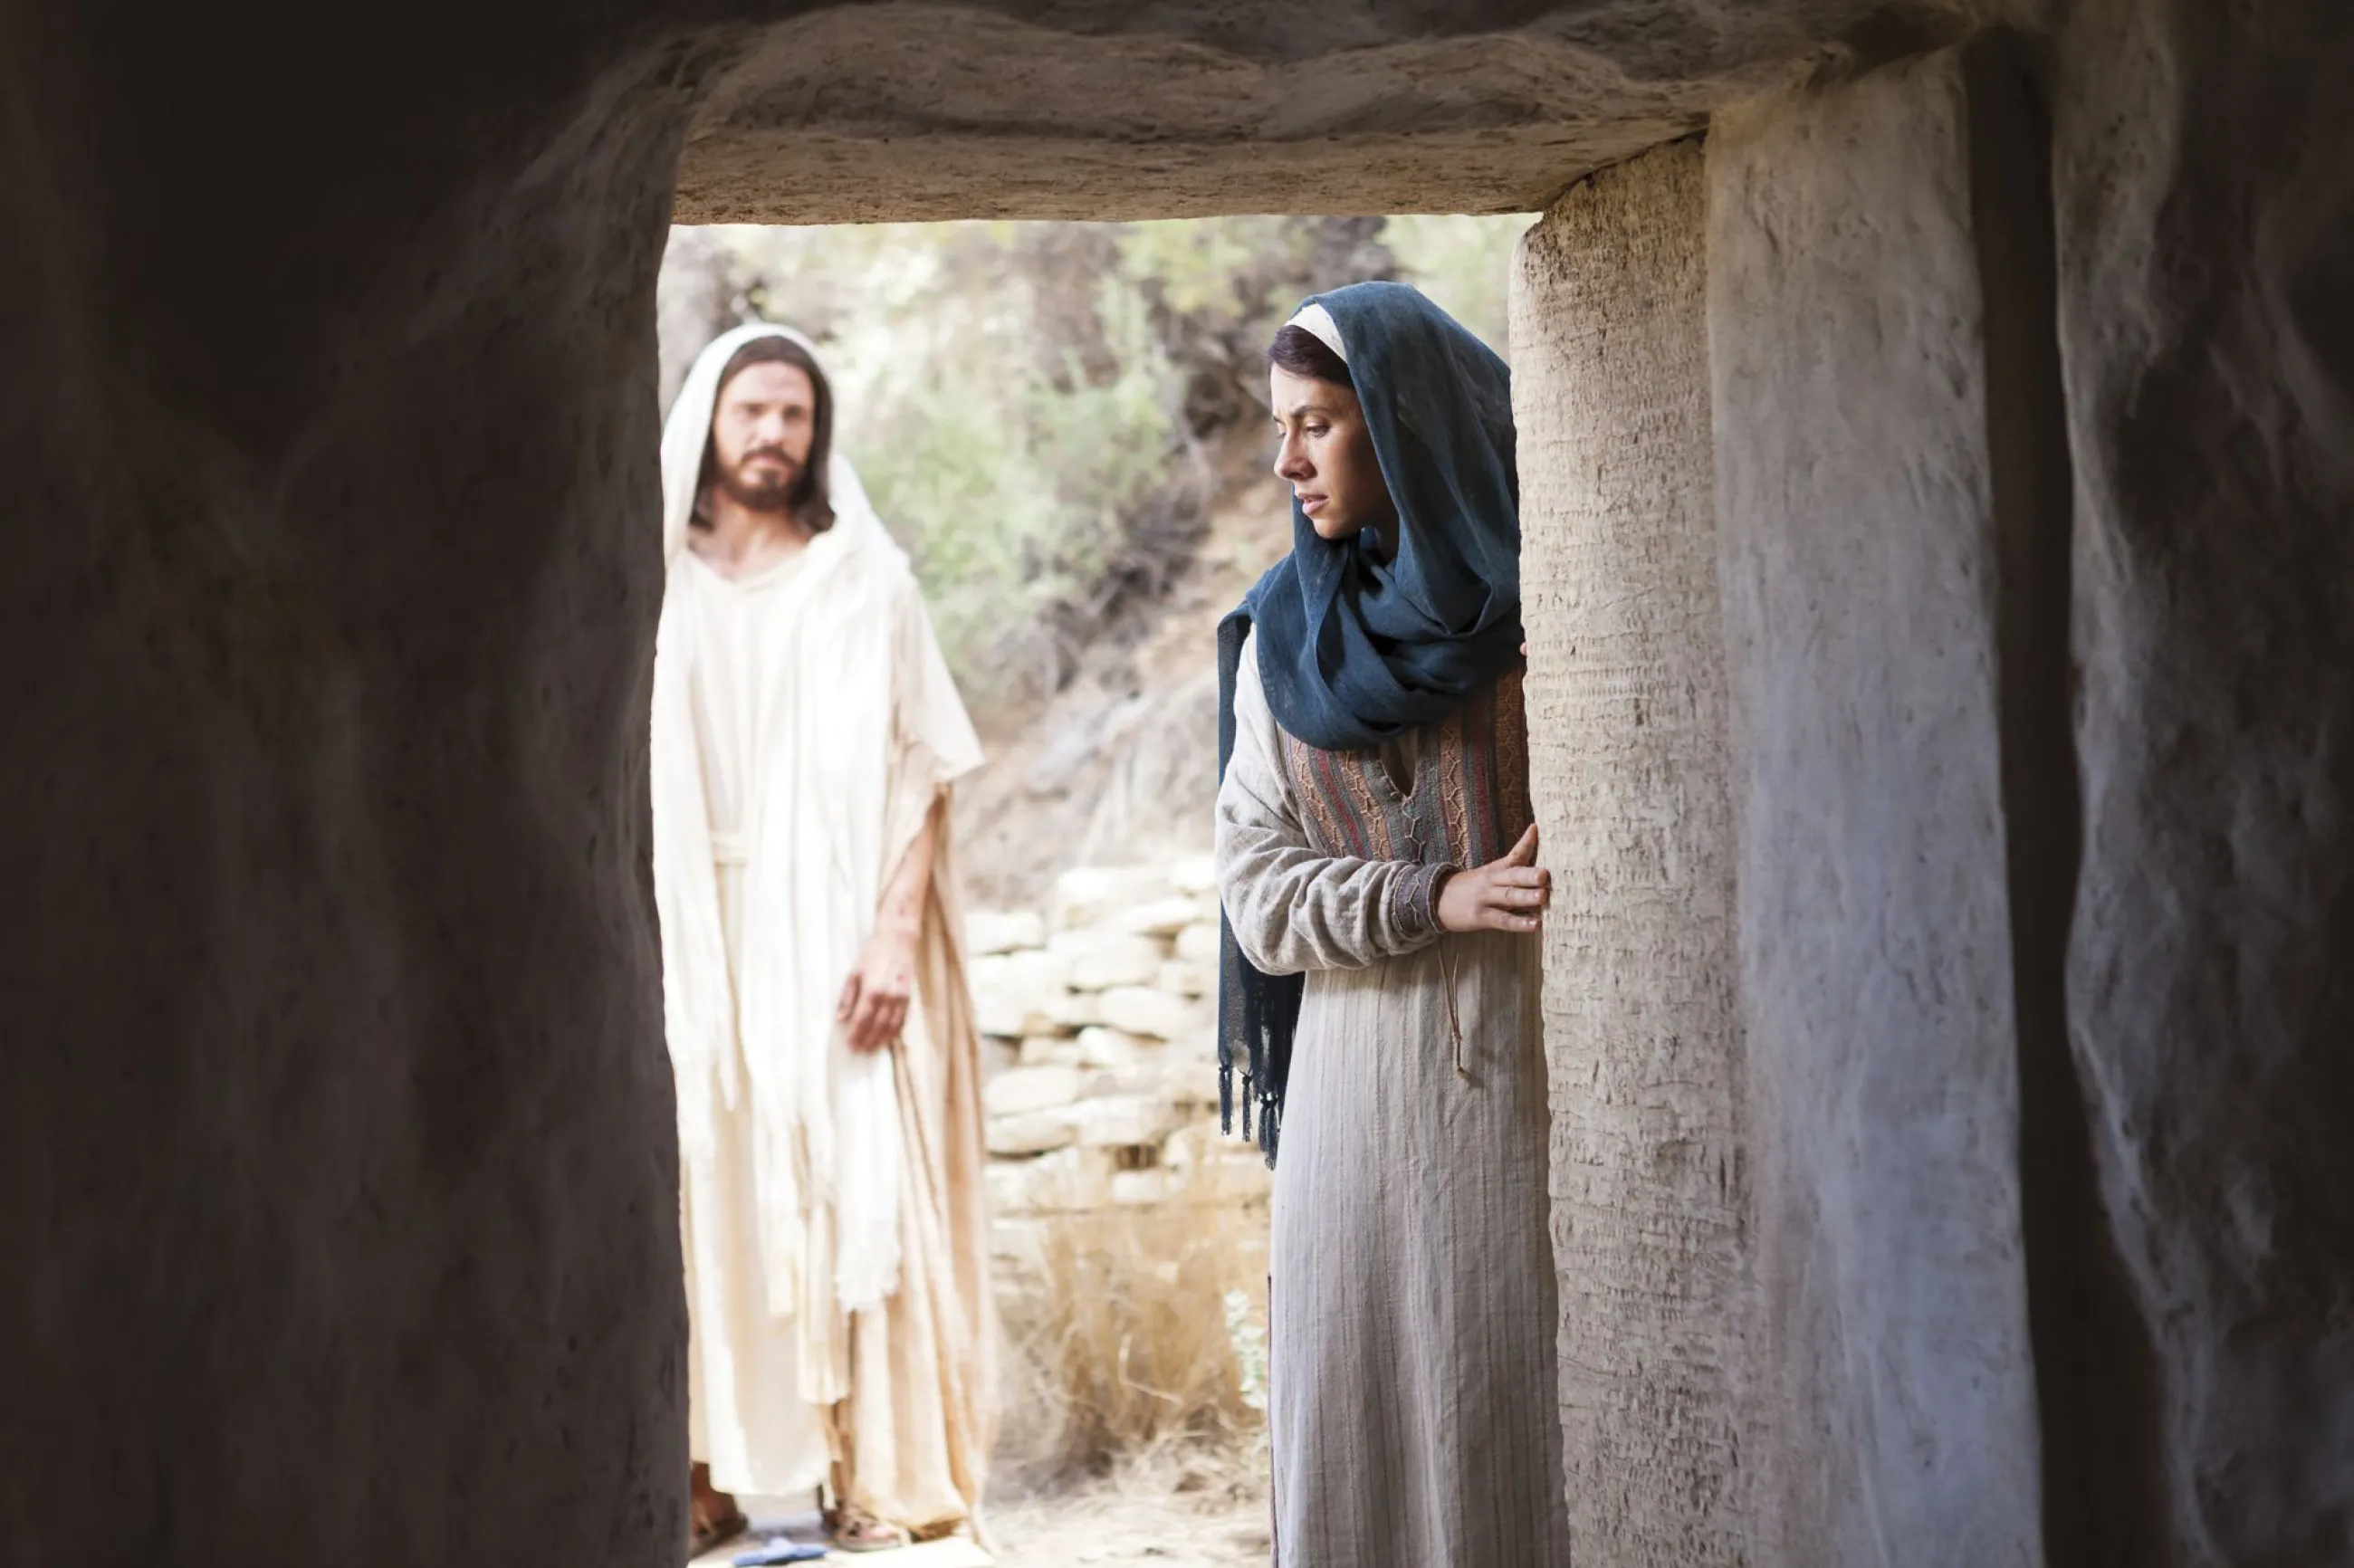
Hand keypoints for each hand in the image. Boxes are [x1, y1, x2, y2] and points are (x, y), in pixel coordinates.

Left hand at [838, 924, 917, 1052]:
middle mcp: (889, 997)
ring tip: (872, 1048)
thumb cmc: (873, 953)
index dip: (856, 1034)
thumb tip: (840, 1018)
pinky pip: (902, 1020)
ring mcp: (901, 998)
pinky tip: (888, 1038)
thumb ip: (847, 997)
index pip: (862, 1019)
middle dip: (868, 1040)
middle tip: (859, 1050)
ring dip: (882, 1040)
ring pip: (892, 1026)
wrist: (899, 940)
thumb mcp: (854, 972)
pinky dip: (895, 1031)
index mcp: (872, 990)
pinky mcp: (909, 997)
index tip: (850, 1044)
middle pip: (877, 1026)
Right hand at [1436, 824, 1549, 934]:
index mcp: (1495, 869)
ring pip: (1508, 897)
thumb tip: (1539, 859)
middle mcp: (1491, 881)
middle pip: (1512, 876)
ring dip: (1525, 897)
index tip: (1536, 829)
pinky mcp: (1481, 917)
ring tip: (1542, 897)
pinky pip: (1502, 920)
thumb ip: (1513, 867)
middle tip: (1544, 875)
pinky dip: (1519, 923)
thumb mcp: (1489, 873)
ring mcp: (1485, 899)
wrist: (1436, 899)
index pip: (1512, 854)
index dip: (1525, 842)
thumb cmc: (1470, 887)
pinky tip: (1535, 924)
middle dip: (1528, 875)